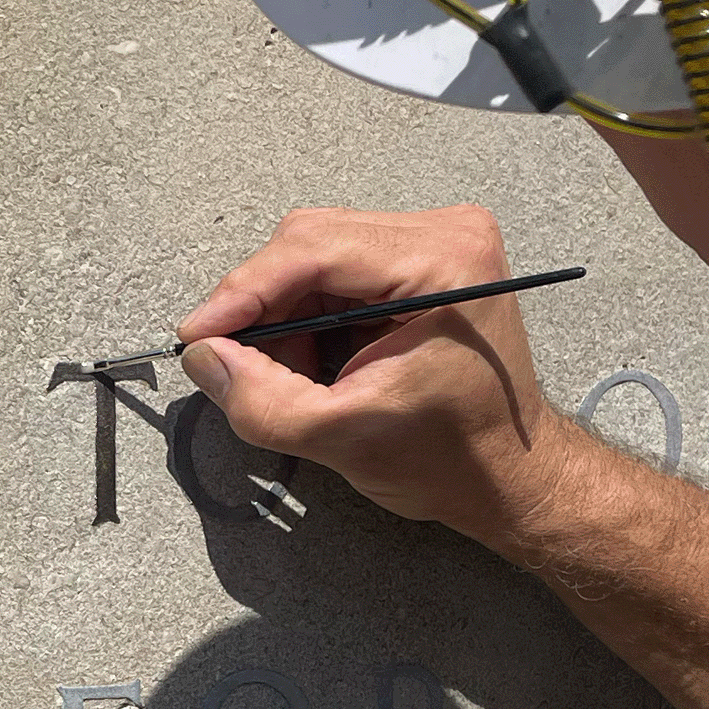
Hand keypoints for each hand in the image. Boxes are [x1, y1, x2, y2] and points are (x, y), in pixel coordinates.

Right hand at [176, 205, 573, 542]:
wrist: (510, 476)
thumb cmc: (451, 460)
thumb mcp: (343, 438)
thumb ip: (262, 400)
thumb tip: (203, 358)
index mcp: (444, 262)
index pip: (313, 249)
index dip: (243, 292)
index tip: (197, 335)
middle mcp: (448, 233)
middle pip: (311, 242)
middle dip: (264, 307)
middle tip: (244, 366)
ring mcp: (440, 240)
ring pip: (318, 254)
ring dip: (287, 314)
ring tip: (295, 375)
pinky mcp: (428, 259)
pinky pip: (341, 268)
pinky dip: (313, 315)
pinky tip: (321, 362)